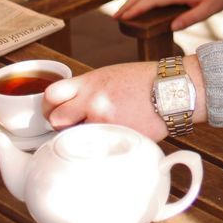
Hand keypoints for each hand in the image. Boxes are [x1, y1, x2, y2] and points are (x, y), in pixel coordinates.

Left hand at [43, 63, 166, 139]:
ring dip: (82, 137)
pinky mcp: (118, 137)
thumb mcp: (110, 75)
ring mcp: (105, 121)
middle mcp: (94, 101)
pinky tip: (113, 138)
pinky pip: (98, 147)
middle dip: (62, 125)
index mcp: (90, 83)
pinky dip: (102, 145)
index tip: (53, 111)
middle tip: (74, 125)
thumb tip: (72, 105)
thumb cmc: (145, 81)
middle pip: (56, 120)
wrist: (173, 89)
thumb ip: (89, 89)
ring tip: (97, 132)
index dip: (48, 106)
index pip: (51, 95)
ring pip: (76, 137)